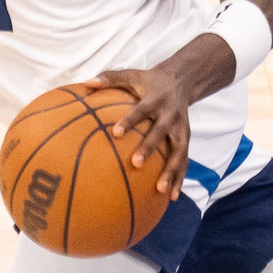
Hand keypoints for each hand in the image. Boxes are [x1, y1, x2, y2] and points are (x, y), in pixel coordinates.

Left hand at [89, 65, 193, 197]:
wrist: (181, 80)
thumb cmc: (149, 81)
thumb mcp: (131, 74)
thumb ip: (109, 78)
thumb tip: (86, 83)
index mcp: (155, 99)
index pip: (141, 110)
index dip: (130, 121)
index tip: (116, 133)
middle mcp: (170, 115)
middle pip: (160, 132)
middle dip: (150, 148)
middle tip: (135, 163)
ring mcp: (181, 128)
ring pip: (178, 151)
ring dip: (171, 171)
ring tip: (160, 190)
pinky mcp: (186, 139)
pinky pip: (184, 160)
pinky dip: (179, 178)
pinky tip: (171, 197)